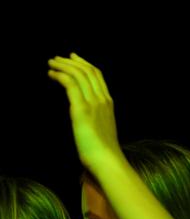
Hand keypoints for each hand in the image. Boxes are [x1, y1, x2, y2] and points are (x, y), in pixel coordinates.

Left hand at [47, 53, 122, 171]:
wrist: (107, 160)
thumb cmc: (103, 151)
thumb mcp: (102, 129)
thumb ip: (96, 117)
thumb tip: (86, 117)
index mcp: (109, 103)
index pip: (98, 76)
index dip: (85, 64)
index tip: (74, 58)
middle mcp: (103, 100)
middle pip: (88, 71)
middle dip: (71, 61)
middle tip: (57, 58)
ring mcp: (93, 103)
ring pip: (78, 74)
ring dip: (63, 66)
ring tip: (51, 64)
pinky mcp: (82, 109)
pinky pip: (70, 84)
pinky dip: (60, 75)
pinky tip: (51, 75)